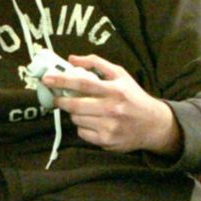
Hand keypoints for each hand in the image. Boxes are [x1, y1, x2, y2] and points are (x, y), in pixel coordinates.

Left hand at [48, 54, 181, 155]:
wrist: (153, 124)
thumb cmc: (133, 97)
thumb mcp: (120, 75)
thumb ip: (97, 64)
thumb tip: (72, 59)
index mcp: (115, 90)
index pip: (83, 83)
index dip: (62, 81)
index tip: (47, 79)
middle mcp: (112, 109)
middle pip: (75, 105)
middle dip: (60, 101)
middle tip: (56, 98)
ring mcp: (109, 127)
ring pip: (77, 119)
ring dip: (74, 113)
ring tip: (84, 109)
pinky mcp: (107, 141)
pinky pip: (82, 133)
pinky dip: (82, 127)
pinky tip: (93, 122)